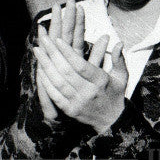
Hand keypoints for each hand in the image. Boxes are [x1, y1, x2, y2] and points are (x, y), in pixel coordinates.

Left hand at [34, 1, 127, 131]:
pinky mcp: (70, 110)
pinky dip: (46, 82)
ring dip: (45, 65)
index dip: (68, 52)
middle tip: (43, 38)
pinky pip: (55, 95)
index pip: (81, 65)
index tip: (57, 39)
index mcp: (100, 81)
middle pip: (66, 71)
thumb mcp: (121, 76)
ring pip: (58, 82)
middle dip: (52, 53)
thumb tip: (119, 42)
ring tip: (37, 50)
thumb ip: (118, 58)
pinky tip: (40, 70)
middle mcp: (88, 92)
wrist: (112, 121)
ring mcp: (78, 102)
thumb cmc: (115, 94)